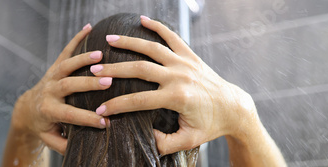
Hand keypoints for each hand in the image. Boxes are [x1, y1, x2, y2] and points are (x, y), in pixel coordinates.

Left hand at [11, 23, 108, 154]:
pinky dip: (76, 38)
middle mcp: (49, 91)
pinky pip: (65, 50)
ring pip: (66, 65)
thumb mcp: (51, 138)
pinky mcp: (55, 66)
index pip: (69, 115)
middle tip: (108, 82)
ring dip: (83, 59)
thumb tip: (83, 147)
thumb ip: (64, 144)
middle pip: (68, 86)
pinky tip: (89, 28)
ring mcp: (51, 76)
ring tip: (101, 54)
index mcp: (48, 110)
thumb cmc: (44, 125)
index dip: (87, 119)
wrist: (27, 108)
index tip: (106, 122)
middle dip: (87, 84)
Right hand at [92, 16, 259, 154]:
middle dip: (114, 71)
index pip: (139, 101)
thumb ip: (164, 143)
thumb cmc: (210, 125)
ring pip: (152, 48)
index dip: (117, 106)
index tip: (100, 110)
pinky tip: (141, 19)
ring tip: (108, 40)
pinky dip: (157, 26)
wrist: (233, 107)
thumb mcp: (188, 140)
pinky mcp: (190, 55)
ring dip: (129, 43)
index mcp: (177, 97)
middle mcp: (179, 76)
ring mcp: (185, 63)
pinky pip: (172, 37)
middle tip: (94, 70)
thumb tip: (143, 136)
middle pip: (140, 69)